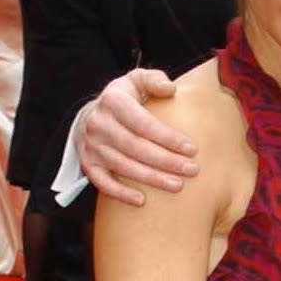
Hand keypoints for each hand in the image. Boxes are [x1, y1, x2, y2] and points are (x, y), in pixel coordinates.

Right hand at [79, 69, 194, 206]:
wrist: (92, 113)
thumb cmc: (126, 97)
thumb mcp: (138, 80)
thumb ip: (155, 80)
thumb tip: (170, 88)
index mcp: (113, 100)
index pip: (144, 123)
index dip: (168, 137)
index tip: (192, 149)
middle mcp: (98, 123)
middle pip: (135, 147)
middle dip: (166, 161)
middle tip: (192, 170)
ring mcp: (90, 145)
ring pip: (123, 166)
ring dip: (151, 178)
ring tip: (178, 185)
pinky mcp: (87, 164)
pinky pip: (102, 183)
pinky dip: (120, 194)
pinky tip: (142, 201)